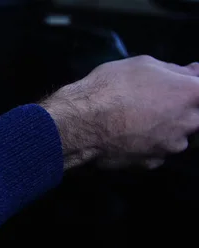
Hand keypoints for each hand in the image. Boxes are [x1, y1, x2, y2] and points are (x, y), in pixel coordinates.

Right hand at [41, 55, 198, 169]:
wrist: (81, 123)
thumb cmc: (111, 87)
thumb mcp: (142, 64)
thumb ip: (174, 70)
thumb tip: (193, 72)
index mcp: (191, 95)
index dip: (190, 88)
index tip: (178, 86)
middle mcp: (188, 124)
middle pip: (195, 118)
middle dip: (180, 111)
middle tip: (154, 103)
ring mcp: (169, 147)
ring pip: (176, 138)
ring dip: (164, 130)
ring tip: (136, 121)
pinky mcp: (150, 163)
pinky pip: (155, 153)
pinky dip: (146, 147)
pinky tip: (127, 137)